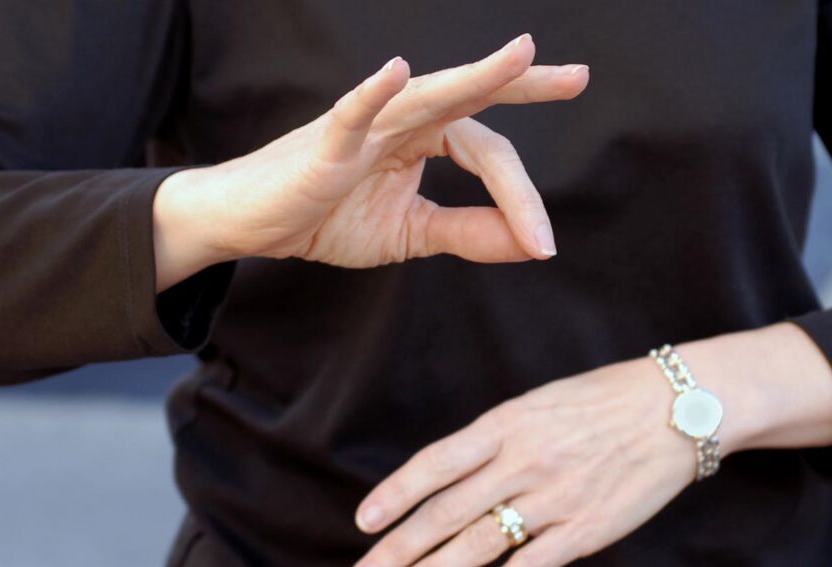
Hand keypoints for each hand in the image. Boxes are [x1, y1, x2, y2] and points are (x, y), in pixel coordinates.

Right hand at [153, 34, 588, 289]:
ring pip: (426, 96)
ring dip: (473, 77)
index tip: (545, 244)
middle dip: (523, 85)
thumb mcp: (411, 233)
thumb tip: (533, 244)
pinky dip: (371, 94)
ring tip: (521, 56)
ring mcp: (365, 126)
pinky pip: (352, 114)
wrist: (254, 224)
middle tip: (577, 76)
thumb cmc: (326, 216)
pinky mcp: (325, 143)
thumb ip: (469, 232)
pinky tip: (395, 71)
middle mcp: (402, 121)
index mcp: (424, 138)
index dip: (520, 198)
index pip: (488, 153)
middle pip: (470, 99)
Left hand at [346, 353, 700, 566]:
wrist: (677, 408)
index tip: (364, 521)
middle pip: (447, 511)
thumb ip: (494, 440)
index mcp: (507, 423)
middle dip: (398, 547)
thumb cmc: (602, 401)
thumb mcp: (538, 404)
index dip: (396, 494)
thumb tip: (446, 476)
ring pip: (479, 542)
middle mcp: (524, 460)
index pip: (436, 463)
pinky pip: (531, 565)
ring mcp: (555, 497)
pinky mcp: (586, 529)